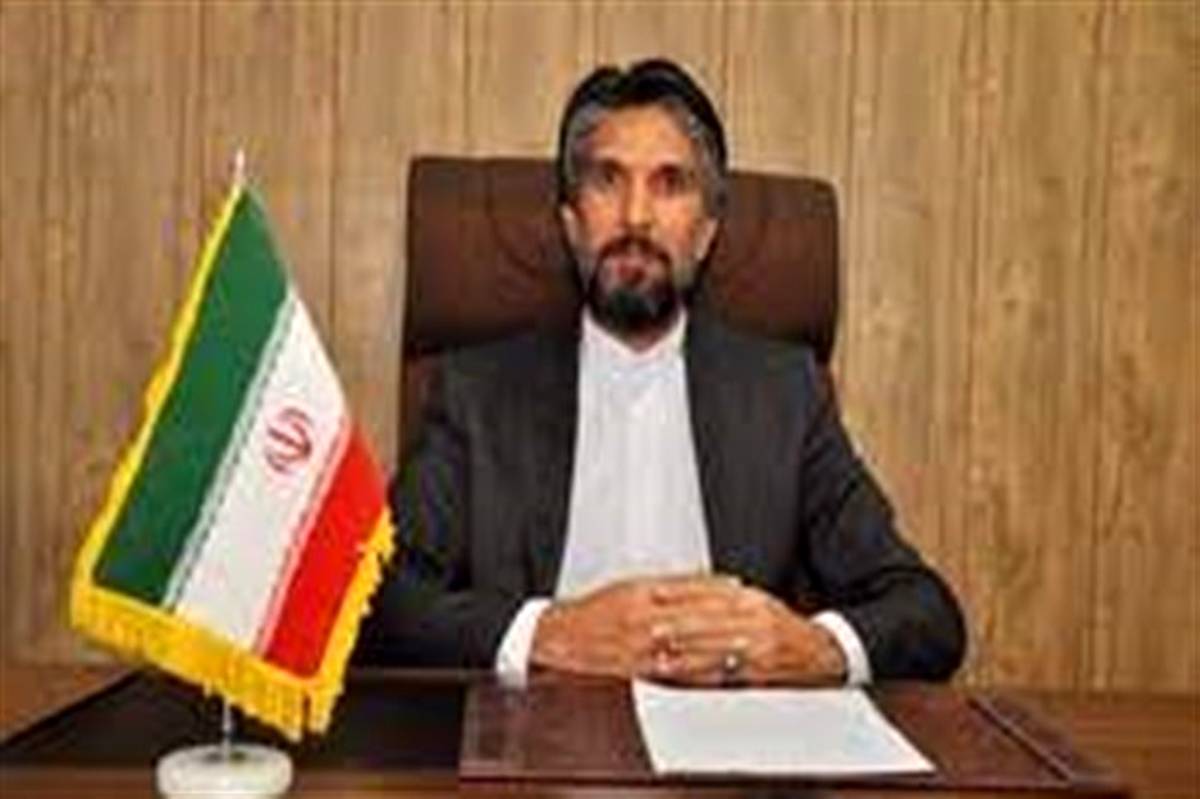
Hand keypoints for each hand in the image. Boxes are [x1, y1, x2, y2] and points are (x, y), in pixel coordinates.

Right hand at [529, 575, 737, 678]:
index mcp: (641, 593)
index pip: (687, 587)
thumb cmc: (596, 611)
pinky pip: (677, 672)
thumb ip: (667, 585)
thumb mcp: (630, 586)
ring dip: (721, 646)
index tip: (740, 587)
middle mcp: (643, 619)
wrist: (562, 638)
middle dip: (727, 617)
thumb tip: (705, 580)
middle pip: (694, 617)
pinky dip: (701, 671)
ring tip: (747, 645)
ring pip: (690, 646)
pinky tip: (721, 669)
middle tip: (754, 617)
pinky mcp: (640, 671)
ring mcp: (642, 648)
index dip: (717, 588)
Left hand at [644, 578, 847, 685]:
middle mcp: (756, 618)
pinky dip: (702, 675)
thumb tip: (685, 586)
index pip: (709, 592)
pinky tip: (684, 677)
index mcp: (750, 598)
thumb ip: (724, 595)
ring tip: (657, 656)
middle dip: (676, 623)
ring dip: (684, 653)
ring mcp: (760, 645)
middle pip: (709, 619)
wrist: (822, 652)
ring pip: (715, 647)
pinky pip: (728, 673)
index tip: (653, 594)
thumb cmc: (782, 629)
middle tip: (647, 626)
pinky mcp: (763, 671)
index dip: (679, 592)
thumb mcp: (756, 603)